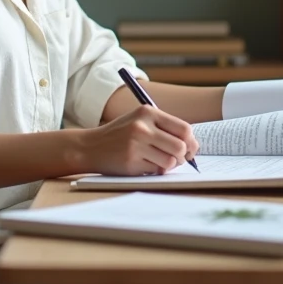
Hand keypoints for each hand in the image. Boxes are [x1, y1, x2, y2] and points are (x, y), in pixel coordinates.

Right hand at [78, 106, 199, 175]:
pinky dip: (155, 171)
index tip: (190, 149)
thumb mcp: (140, 121)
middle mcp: (142, 127)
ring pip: (170, 161)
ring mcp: (135, 145)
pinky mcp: (131, 162)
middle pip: (180, 147)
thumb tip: (192, 145)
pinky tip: (144, 165)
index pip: (184, 128)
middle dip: (183, 156)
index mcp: (147, 112)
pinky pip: (156, 171)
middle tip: (177, 159)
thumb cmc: (120, 135)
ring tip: (159, 161)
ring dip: (169, 165)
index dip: (191, 142)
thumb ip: (164, 128)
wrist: (90, 147)